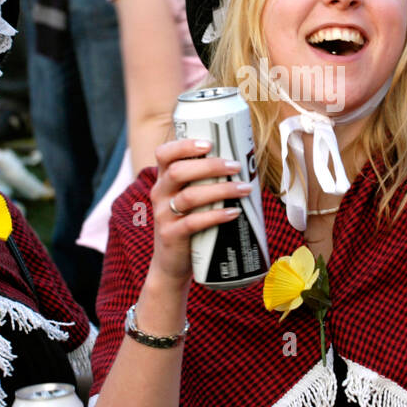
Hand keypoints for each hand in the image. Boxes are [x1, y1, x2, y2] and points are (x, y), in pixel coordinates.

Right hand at [149, 137, 250, 283]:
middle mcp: (160, 193)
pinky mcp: (171, 235)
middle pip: (178, 171)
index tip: (210, 143)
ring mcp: (163, 215)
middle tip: (236, 166)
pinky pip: (193, 223)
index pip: (164, 153)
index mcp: (164, 179)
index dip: (184, 145)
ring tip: (244, 188)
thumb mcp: (191, 200)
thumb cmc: (189, 223)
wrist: (171, 263)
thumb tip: (246, 165)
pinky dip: (216, 215)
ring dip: (220, 190)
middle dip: (210, 166)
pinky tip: (234, 213)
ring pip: (189, 197)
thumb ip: (206, 182)